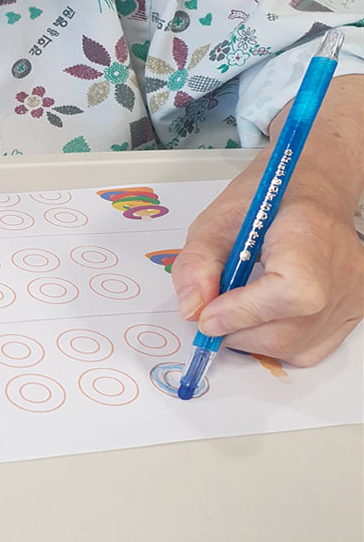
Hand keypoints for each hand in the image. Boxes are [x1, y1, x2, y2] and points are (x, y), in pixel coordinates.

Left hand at [171, 160, 363, 367]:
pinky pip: (309, 349)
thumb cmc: (268, 200)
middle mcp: (342, 271)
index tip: (209, 313)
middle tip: (213, 310)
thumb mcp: (217, 220)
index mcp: (310, 235)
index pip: (292, 292)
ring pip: (297, 348)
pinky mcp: (352, 313)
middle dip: (237, 330)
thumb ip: (197, 263)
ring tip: (237, 307)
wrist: (310, 192)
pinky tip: (262, 315)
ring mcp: (352, 296)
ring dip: (252, 339)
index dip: (244, 311)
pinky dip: (276, 342)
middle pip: (290, 330)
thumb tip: (194, 309)